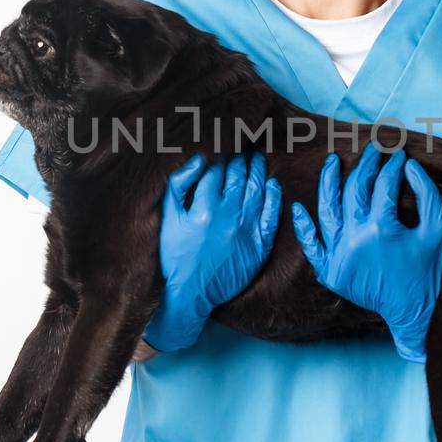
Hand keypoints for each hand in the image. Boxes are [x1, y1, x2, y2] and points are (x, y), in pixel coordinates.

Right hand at [145, 151, 282, 352]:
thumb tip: (197, 160)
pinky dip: (274, 197)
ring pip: (257, 191)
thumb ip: (178, 186)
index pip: (216, 173)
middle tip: (243, 148)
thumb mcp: (168, 220)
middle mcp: (228, 217)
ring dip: (257, 171)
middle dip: (240, 160)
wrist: (191, 294)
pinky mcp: (259, 245)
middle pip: (239, 178)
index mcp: (204, 209)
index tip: (223, 148)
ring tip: (257, 158)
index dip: (220, 157)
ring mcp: (247, 231)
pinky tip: (272, 184)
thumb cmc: (175, 255)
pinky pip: (272, 215)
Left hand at [289, 142, 441, 362]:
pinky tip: (298, 207)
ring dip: (328, 182)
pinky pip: (311, 245)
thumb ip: (427, 195)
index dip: (393, 166)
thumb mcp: (436, 230)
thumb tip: (409, 166)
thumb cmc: (426, 271)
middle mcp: (355, 238)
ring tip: (332, 161)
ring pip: (327, 210)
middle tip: (373, 151)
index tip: (399, 156)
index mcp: (381, 228)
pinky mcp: (330, 270)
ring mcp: (338, 254)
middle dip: (365, 165)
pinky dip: (303, 227)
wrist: (412, 311)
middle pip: (354, 190)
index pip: (384, 186)